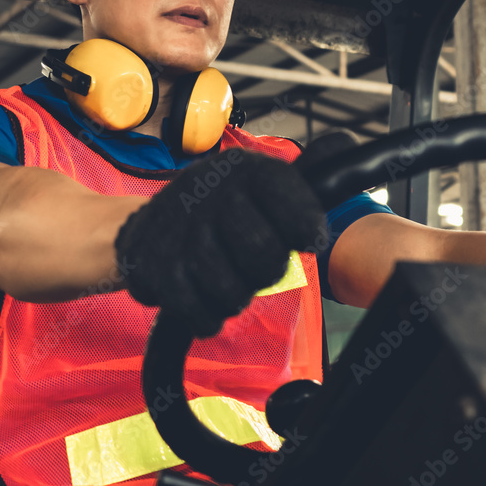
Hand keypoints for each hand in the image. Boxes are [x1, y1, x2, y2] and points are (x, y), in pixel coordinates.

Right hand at [115, 148, 324, 336]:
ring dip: (235, 297)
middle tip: (255, 266)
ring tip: (227, 281)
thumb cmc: (223, 212)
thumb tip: (335, 180)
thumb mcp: (263, 186)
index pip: (298, 213)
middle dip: (266, 273)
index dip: (307, 234)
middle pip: (265, 257)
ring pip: (232, 291)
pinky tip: (206, 300)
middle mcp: (212, 192)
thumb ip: (303, 191)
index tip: (306, 240)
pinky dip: (208, 316)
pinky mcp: (153, 264)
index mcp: (248, 170)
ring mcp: (179, 228)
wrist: (150, 225)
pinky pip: (199, 312)